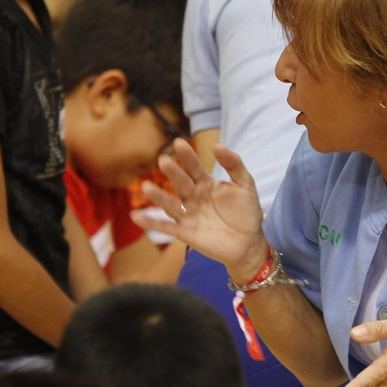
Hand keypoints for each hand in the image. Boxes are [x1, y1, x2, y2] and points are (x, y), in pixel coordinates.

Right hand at [139, 141, 266, 279]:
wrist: (250, 243)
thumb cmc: (247, 213)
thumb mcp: (245, 185)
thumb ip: (234, 165)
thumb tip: (217, 145)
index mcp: (206, 184)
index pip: (194, 168)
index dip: (188, 156)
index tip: (180, 143)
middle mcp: (193, 197)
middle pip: (181, 183)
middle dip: (173, 172)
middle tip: (164, 160)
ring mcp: (188, 215)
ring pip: (171, 204)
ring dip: (158, 196)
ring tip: (147, 187)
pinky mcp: (185, 233)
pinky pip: (166, 227)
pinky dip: (152, 222)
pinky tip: (137, 216)